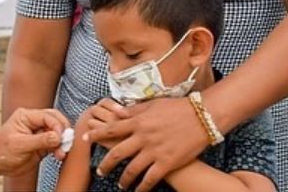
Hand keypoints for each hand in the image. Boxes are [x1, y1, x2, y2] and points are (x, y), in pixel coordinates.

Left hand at [0, 107, 70, 175]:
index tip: (61, 137)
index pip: (48, 116)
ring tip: (61, 152)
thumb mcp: (19, 144)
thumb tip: (57, 136)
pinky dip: (60, 148)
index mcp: (26, 116)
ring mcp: (39, 133)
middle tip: (65, 143)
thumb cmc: (0, 150)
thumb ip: (39, 140)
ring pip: (57, 132)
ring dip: (62, 141)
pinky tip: (59, 154)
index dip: (57, 125)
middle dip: (63, 131)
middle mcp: (34, 122)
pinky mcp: (42, 145)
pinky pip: (55, 144)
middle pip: (56, 120)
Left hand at [84, 97, 208, 191]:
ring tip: (119, 185)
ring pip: (131, 169)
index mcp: (138, 121)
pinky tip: (137, 191)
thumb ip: (135, 111)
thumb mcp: (153, 105)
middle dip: (106, 164)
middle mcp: (143, 137)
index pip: (111, 129)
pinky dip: (142, 187)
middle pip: (117, 153)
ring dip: (123, 179)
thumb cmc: (178, 108)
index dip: (96, 134)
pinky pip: (150, 179)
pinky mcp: (167, 162)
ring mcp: (154, 151)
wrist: (202, 117)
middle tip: (99, 171)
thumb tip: (118, 112)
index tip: (86, 139)